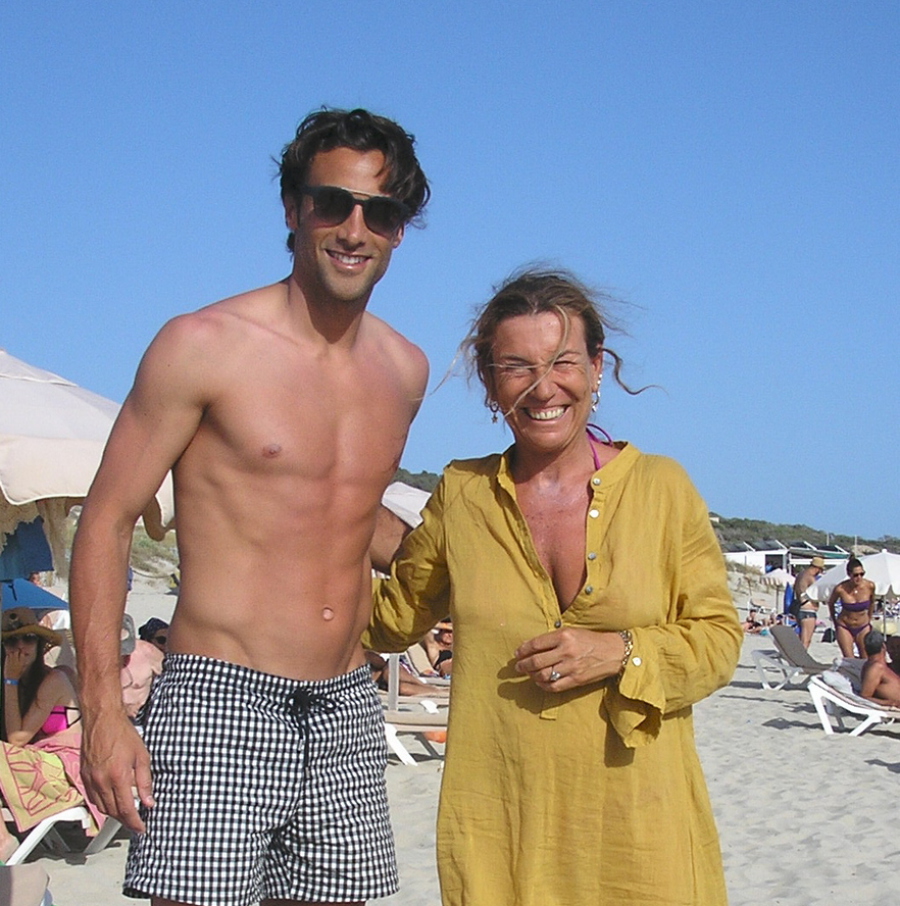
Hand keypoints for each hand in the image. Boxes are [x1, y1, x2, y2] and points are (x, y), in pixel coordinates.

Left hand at [3, 647, 34, 679]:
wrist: (11, 679)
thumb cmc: (18, 674)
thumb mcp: (24, 668)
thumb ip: (25, 662)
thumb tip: (25, 656)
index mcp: (21, 663)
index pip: (22, 654)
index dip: (23, 652)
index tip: (23, 652)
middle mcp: (16, 661)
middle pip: (16, 652)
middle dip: (17, 651)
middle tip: (18, 651)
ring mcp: (10, 662)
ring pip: (11, 653)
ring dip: (13, 653)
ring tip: (13, 654)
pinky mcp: (6, 663)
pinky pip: (7, 656)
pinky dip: (8, 655)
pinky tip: (9, 656)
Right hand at [81, 711, 153, 832]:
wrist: (102, 720)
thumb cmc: (123, 734)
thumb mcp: (142, 756)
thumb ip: (145, 781)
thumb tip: (149, 802)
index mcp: (118, 777)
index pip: (126, 809)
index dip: (134, 823)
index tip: (141, 829)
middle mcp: (101, 782)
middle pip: (113, 812)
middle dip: (125, 821)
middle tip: (135, 824)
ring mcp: (90, 780)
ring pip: (101, 807)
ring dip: (113, 814)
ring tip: (126, 814)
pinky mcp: (84, 776)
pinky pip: (93, 798)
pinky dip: (102, 804)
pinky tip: (111, 801)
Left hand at [514, 627, 624, 691]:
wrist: (613, 652)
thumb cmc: (590, 640)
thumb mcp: (571, 632)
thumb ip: (553, 638)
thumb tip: (531, 647)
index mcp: (564, 636)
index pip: (536, 644)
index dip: (523, 650)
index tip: (517, 653)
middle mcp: (566, 651)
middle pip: (536, 661)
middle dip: (523, 665)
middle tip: (517, 667)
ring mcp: (571, 667)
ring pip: (543, 675)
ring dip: (531, 676)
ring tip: (528, 674)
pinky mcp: (576, 680)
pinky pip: (554, 686)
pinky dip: (543, 685)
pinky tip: (539, 682)